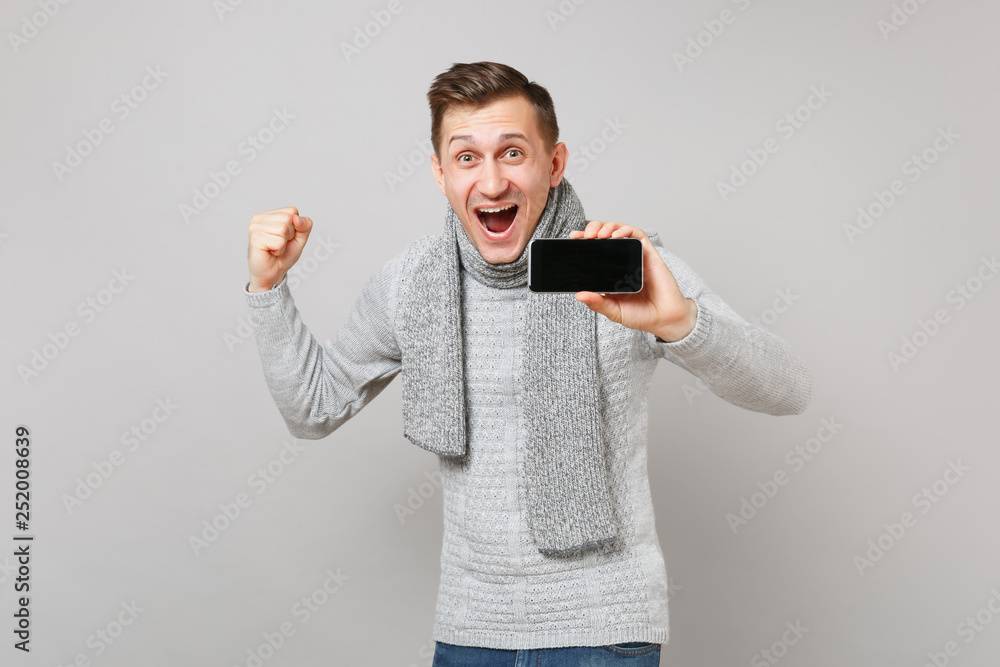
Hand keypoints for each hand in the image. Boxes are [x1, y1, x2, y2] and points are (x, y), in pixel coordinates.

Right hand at [247, 206, 311, 291]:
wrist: (273, 274)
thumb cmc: (283, 256)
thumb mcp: (300, 239)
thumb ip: (304, 226)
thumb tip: (296, 218)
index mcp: (269, 214)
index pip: (292, 211)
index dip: (295, 228)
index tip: (286, 238)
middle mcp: (259, 218)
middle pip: (288, 219)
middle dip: (289, 235)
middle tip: (279, 245)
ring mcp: (255, 227)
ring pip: (283, 229)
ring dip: (283, 244)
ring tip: (274, 248)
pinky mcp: (255, 238)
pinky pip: (279, 241)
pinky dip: (279, 250)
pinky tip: (270, 252)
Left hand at [568, 221, 697, 341]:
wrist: (664, 320)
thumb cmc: (640, 315)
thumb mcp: (614, 311)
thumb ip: (597, 303)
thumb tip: (578, 295)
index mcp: (610, 272)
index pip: (594, 249)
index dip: (583, 240)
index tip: (573, 238)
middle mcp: (622, 261)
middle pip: (605, 235)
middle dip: (594, 228)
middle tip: (584, 236)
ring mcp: (635, 256)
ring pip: (620, 230)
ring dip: (608, 226)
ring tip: (599, 234)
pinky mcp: (649, 254)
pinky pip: (638, 235)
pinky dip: (626, 230)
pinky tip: (617, 235)